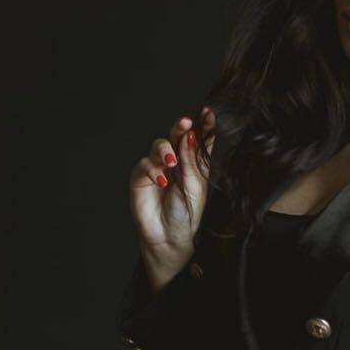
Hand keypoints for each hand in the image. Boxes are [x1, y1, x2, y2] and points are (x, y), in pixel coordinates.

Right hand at [128, 108, 216, 260]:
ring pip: (159, 145)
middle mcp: (176, 162)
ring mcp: (158, 167)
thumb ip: (191, 161)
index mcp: (193, 164)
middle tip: (186, 122)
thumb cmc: (186, 214)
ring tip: (172, 162)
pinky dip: (153, 170)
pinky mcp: (141, 177)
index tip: (208, 113)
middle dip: (180, 127)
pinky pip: (145, 164)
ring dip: (166, 150)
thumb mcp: (195, 186)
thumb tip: (190, 134)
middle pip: (176, 136)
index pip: (198, 141)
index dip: (203, 126)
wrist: (170, 237)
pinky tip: (162, 181)